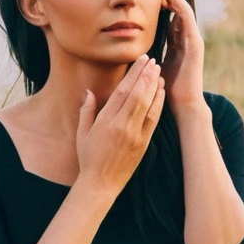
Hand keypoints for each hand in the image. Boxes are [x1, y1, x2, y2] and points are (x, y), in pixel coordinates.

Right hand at [75, 54, 164, 196]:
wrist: (100, 184)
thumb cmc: (88, 158)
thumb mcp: (82, 133)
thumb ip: (87, 110)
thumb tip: (89, 91)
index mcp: (105, 121)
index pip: (122, 90)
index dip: (133, 73)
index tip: (140, 60)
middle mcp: (121, 125)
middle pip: (137, 93)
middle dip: (146, 74)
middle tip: (152, 59)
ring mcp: (134, 134)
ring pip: (147, 104)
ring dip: (154, 85)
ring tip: (159, 70)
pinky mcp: (143, 143)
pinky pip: (153, 119)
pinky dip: (158, 103)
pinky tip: (161, 91)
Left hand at [159, 0, 206, 113]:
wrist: (184, 103)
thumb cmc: (168, 89)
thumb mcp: (156, 66)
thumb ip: (151, 55)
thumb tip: (138, 49)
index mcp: (179, 46)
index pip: (172, 21)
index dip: (165, 9)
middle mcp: (187, 41)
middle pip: (179, 14)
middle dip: (171, 1)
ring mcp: (193, 42)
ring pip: (185, 14)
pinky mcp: (195, 44)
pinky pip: (188, 21)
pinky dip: (181, 7)